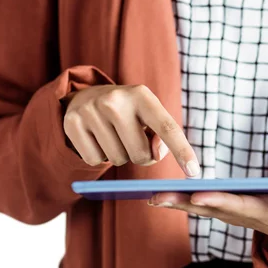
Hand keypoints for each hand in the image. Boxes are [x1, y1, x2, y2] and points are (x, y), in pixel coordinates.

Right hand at [63, 84, 199, 176]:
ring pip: (117, 160)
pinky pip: (94, 161)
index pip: (167, 128)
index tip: (194, 172)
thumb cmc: (128, 112)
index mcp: (142, 95)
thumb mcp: (148, 115)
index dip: (182, 151)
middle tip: (130, 139)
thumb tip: (155, 153)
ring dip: (119, 156)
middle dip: (140, 156)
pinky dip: (99, 157)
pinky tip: (97, 138)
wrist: (87, 96)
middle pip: (140, 154)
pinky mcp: (72, 123)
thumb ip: (161, 135)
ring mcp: (91, 110)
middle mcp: (116, 100)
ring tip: (113, 135)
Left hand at [148, 190, 267, 250]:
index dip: (218, 201)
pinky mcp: (235, 211)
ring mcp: (238, 214)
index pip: (238, 205)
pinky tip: (168, 198)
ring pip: (204, 207)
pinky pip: (207, 205)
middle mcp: (246, 214)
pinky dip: (187, 201)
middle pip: (211, 207)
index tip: (197, 197)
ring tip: (152, 197)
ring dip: (179, 202)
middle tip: (155, 197)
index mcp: (266, 212)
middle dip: (184, 202)